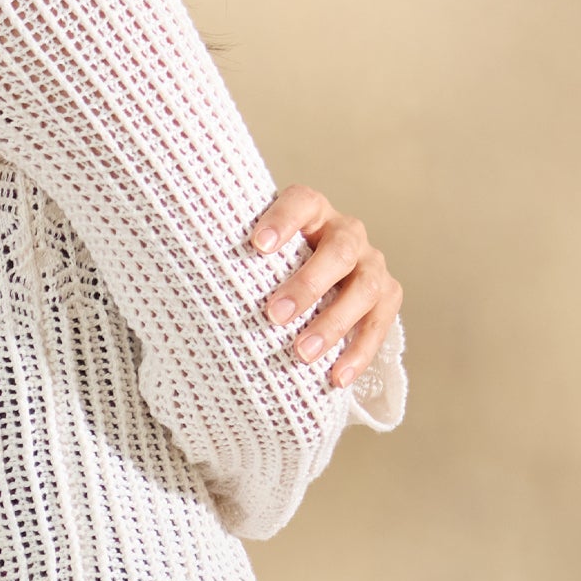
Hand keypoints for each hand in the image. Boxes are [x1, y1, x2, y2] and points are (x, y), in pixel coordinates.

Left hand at [246, 183, 402, 389]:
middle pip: (339, 251)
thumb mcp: (260, 254)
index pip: (301, 202)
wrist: (318, 278)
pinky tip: (336, 377)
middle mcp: (347, 231)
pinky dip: (358, 352)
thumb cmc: (273, 264)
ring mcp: (371, 263)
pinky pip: (380, 324)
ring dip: (333, 323)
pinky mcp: (388, 295)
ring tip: (302, 354)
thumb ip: (238, 258)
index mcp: (312, 211)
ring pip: (365, 288)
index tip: (256, 245)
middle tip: (274, 315)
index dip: (282, 220)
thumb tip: (192, 285)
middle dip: (308, 285)